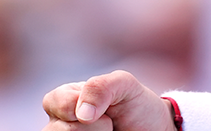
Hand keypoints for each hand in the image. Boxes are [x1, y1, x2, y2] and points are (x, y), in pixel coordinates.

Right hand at [42, 71, 174, 130]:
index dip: (80, 107)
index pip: (56, 104)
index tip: (103, 107)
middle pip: (60, 130)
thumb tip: (81, 114)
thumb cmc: (135, 104)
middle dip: (94, 127)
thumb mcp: (124, 84)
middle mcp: (59, 124)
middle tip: (108, 123)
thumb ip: (100, 86)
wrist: (154, 128)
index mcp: (63, 100)